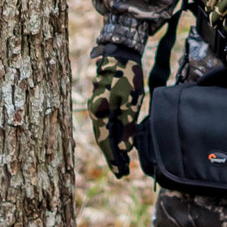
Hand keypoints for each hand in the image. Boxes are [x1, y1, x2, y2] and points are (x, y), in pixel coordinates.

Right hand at [88, 52, 141, 177]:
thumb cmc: (127, 76)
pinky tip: (119, 142)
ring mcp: (98, 107)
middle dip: (113, 157)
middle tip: (122, 173)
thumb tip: (124, 148)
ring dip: (112, 147)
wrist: (121, 54)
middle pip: (103, 139)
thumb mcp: (131, 102)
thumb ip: (127, 126)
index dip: (114, 158)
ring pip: (104, 132)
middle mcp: (95, 112)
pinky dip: (112, 135)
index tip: (121, 172)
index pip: (106, 142)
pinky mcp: (103, 103)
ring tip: (122, 162)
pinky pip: (106, 123)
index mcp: (100, 112)